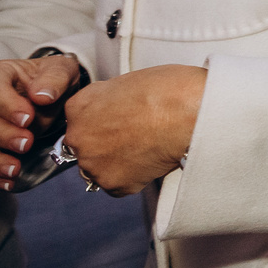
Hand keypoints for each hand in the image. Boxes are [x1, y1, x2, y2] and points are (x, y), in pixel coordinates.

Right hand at [0, 56, 85, 190]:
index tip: (28, 118)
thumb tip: (43, 95)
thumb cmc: (49, 81)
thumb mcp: (61, 71)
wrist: (46, 98)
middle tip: (26, 143)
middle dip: (0, 135)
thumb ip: (55, 79)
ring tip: (15, 169)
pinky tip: (8, 182)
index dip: (6, 105)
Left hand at [60, 66, 205, 195]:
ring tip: (147, 148)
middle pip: (86, 147)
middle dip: (106, 144)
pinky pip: (120, 186)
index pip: (80, 120)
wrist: (189, 112)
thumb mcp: (126, 81)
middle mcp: (78, 136)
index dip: (103, 121)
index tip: (119, 122)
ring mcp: (93, 163)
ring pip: (100, 169)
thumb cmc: (168, 89)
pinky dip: (134, 177)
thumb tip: (112, 110)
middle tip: (135, 136)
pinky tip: (151, 160)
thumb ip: (108, 99)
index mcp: (79, 107)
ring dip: (118, 163)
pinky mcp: (113, 184)